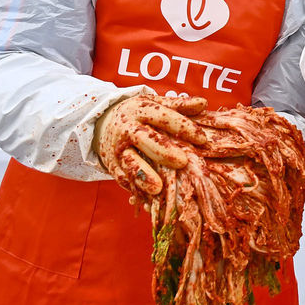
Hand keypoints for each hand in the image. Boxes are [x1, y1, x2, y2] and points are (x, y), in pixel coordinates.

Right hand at [94, 95, 208, 194]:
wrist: (101, 122)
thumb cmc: (137, 114)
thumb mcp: (154, 104)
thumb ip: (179, 105)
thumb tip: (203, 103)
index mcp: (140, 110)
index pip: (164, 117)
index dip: (184, 127)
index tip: (202, 139)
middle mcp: (127, 129)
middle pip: (144, 140)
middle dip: (163, 152)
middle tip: (182, 162)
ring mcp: (118, 149)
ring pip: (130, 163)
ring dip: (144, 176)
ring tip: (158, 188)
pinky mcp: (112, 166)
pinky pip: (124, 180)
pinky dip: (137, 191)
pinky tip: (150, 202)